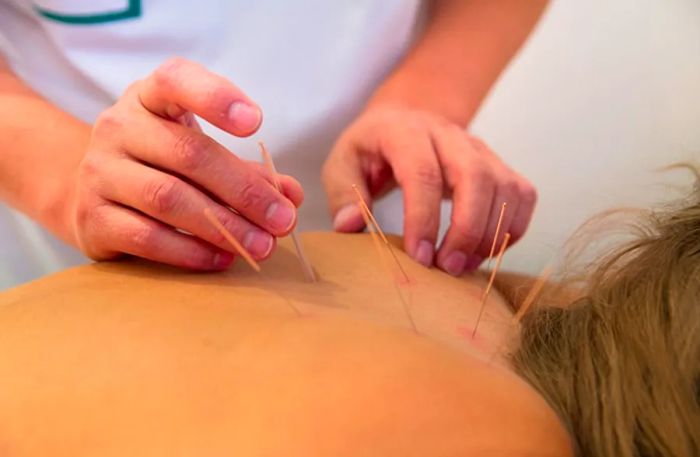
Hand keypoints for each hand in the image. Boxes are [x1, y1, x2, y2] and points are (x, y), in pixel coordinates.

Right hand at [68, 58, 302, 269]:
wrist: (92, 194)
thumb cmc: (161, 165)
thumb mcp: (201, 153)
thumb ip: (247, 170)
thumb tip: (291, 196)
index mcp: (149, 99)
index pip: (175, 80)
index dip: (215, 97)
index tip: (256, 123)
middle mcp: (118, 127)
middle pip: (188, 153)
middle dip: (244, 190)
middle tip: (283, 219)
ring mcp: (99, 172)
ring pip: (168, 198)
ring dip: (224, 227)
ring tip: (262, 245)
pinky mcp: (92, 217)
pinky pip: (147, 237)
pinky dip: (191, 251)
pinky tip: (223, 259)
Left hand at [322, 105, 535, 275]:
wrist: (404, 119)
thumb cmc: (371, 150)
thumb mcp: (342, 164)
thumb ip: (343, 194)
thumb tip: (351, 226)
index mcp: (404, 132)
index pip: (422, 172)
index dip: (423, 218)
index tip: (420, 257)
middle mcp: (448, 135)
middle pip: (474, 176)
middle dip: (466, 229)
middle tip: (449, 268)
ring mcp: (479, 148)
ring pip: (504, 186)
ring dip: (490, 234)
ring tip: (463, 266)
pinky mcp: (498, 165)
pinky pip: (522, 195)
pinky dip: (512, 229)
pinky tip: (484, 251)